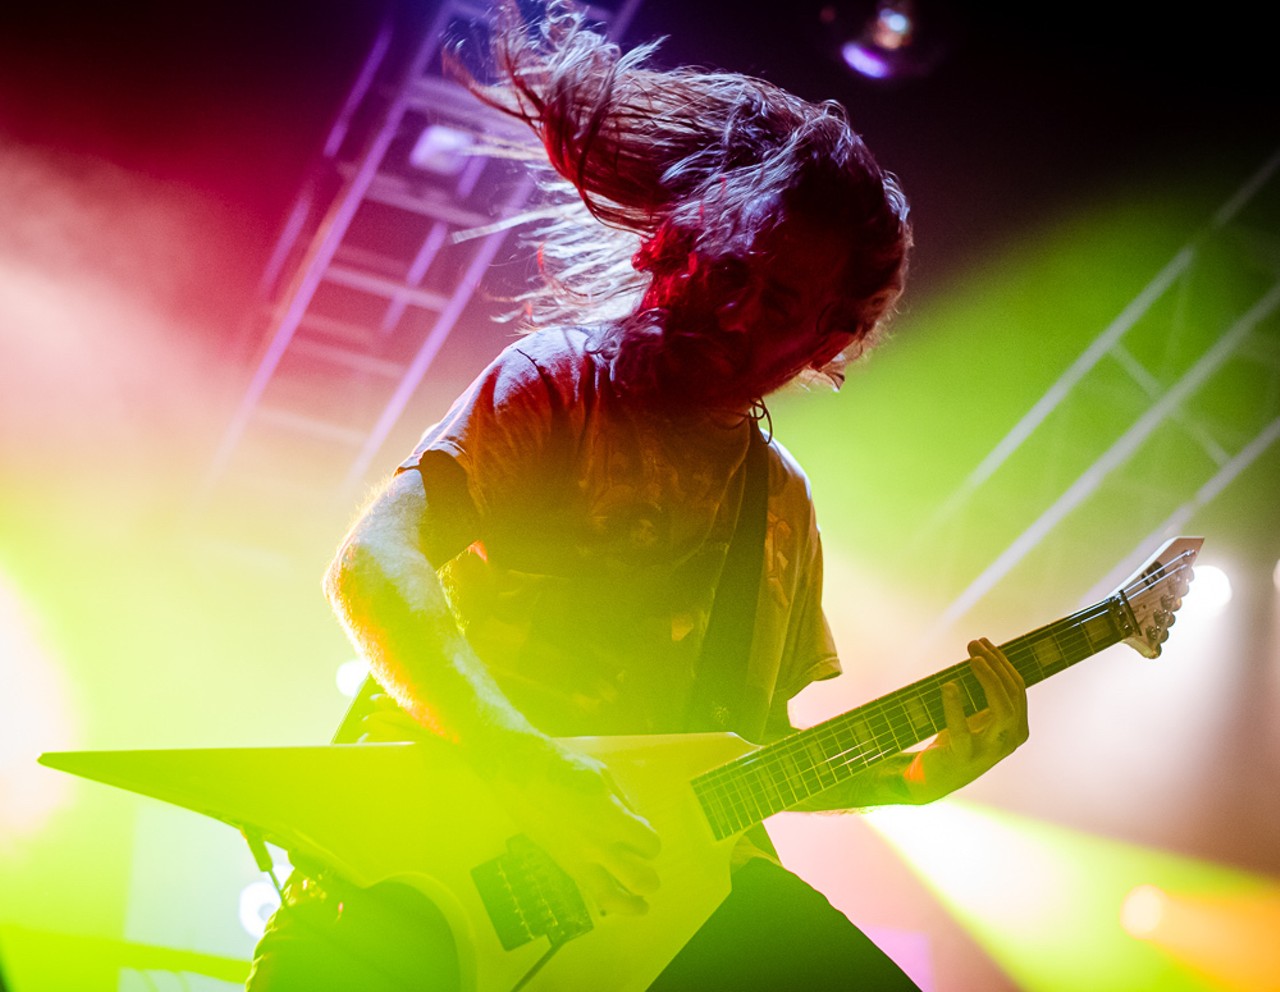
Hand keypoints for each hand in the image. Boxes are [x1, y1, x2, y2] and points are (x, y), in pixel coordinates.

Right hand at [487, 741, 661, 916]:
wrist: (521, 774)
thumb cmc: (563, 767)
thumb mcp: (603, 776)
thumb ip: (623, 803)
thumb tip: (636, 822)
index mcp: (610, 818)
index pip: (648, 845)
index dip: (651, 844)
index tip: (646, 838)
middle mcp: (595, 843)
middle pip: (636, 879)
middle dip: (649, 883)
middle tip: (652, 881)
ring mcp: (576, 856)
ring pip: (609, 897)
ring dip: (629, 905)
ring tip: (640, 907)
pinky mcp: (561, 861)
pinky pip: (588, 887)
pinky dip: (605, 895)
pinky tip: (613, 891)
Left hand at [904, 637, 1027, 803]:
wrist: (933, 777)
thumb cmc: (957, 741)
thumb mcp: (977, 715)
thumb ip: (986, 692)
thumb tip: (983, 653)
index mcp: (1016, 727)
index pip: (1017, 687)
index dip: (1002, 662)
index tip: (983, 642)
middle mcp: (1009, 740)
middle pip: (1013, 695)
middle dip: (996, 665)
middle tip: (974, 644)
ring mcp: (990, 751)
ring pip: (1003, 711)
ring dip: (989, 681)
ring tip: (972, 660)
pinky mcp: (964, 757)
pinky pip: (963, 730)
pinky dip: (955, 706)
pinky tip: (948, 686)